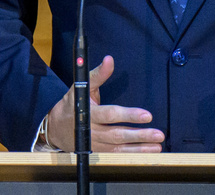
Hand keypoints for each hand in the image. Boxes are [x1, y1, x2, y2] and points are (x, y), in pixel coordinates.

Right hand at [45, 55, 164, 151]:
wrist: (56, 127)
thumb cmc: (73, 103)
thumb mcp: (82, 86)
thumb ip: (98, 74)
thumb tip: (109, 59)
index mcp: (88, 113)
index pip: (110, 114)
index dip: (129, 115)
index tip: (147, 115)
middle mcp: (91, 131)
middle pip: (117, 135)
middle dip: (139, 135)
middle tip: (158, 134)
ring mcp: (94, 144)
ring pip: (119, 148)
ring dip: (139, 148)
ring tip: (157, 145)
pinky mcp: (97, 151)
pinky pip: (116, 155)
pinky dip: (132, 154)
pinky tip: (147, 152)